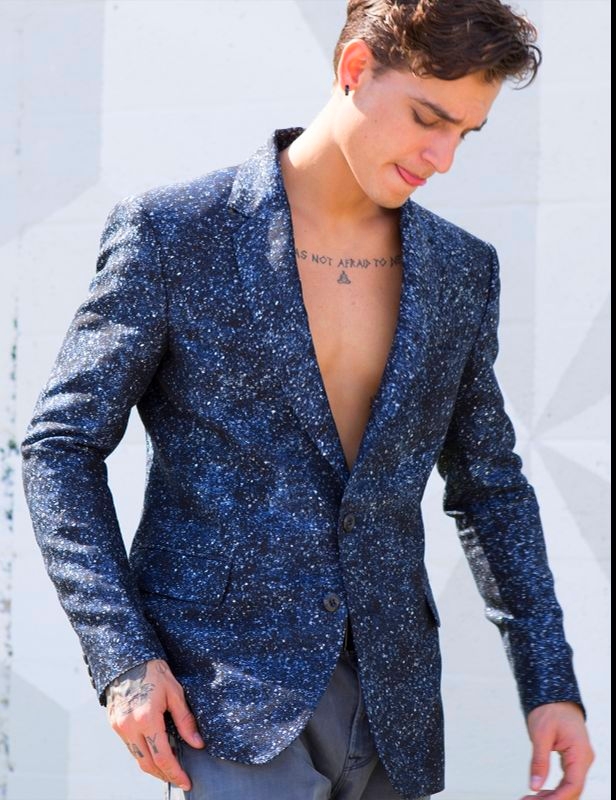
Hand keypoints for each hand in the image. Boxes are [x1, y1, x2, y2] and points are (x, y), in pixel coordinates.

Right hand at [106, 659, 204, 789]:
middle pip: (147, 764)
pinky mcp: (114, 725)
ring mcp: (119, 727)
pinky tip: (155, 749)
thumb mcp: (175, 693)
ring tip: (170, 765)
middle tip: (180, 777)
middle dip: (164, 774)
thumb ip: (185, 721)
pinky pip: (130, 747)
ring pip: (137, 758)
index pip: (162, 757)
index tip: (186, 781)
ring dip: (153, 766)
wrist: (128, 659)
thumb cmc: (155, 673)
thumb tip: (197, 744)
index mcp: (146, 719)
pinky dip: (143, 753)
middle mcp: (129, 727)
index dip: (175, 773)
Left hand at [521, 701, 593, 799]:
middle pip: (572, 789)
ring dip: (552, 796)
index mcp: (580, 752)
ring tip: (530, 799)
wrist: (555, 695)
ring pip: (569, 787)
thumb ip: (539, 761)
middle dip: (552, 799)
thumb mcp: (540, 734)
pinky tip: (539, 792)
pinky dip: (554, 788)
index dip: (557, 798)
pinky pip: (566, 780)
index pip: (573, 784)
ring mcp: (579, 759)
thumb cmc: (549, 708)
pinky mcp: (572, 759)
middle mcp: (583, 759)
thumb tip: (534, 786)